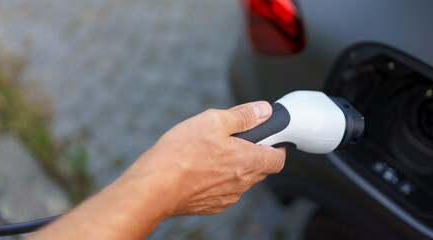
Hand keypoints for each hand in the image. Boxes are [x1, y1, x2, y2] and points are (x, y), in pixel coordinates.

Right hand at [119, 101, 285, 215]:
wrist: (154, 187)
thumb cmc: (181, 153)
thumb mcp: (213, 121)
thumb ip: (243, 116)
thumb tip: (264, 110)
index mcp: (248, 162)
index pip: (278, 159)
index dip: (276, 146)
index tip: (266, 136)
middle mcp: (241, 184)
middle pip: (260, 169)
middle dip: (252, 153)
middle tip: (232, 140)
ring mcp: (226, 197)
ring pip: (240, 180)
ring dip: (233, 166)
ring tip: (209, 152)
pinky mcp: (211, 205)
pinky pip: (223, 190)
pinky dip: (217, 179)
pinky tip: (199, 168)